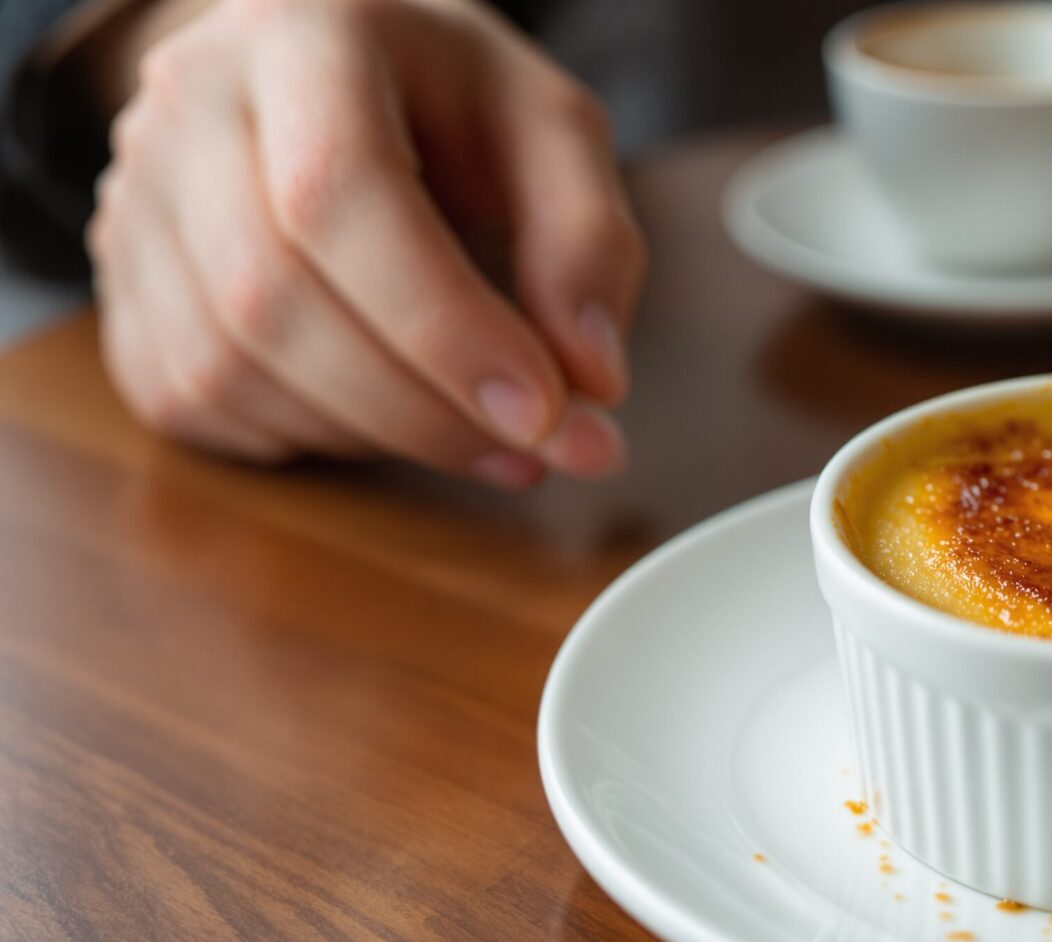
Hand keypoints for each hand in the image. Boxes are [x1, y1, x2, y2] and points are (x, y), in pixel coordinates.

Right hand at [82, 0, 644, 486]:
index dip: (443, 325)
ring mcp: (134, 194)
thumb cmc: (451, 101)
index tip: (543, 409)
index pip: (340, 194)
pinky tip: (386, 415)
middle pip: (270, 295)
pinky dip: (303, 439)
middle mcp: (189, 103)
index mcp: (303, 34)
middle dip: (418, 406)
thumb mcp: (552, 132)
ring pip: (224, 366)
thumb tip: (592, 382)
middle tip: (535, 449)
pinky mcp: (119, 282)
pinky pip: (192, 400)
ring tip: (478, 434)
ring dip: (371, 435)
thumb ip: (588, 242)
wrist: (332, 75)